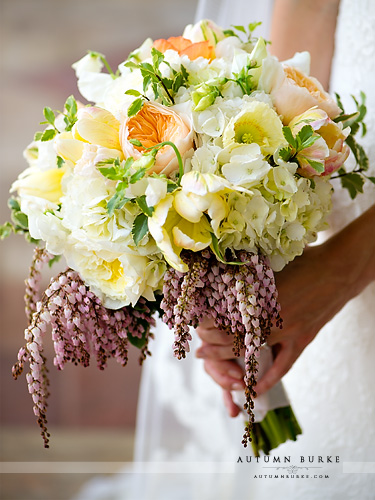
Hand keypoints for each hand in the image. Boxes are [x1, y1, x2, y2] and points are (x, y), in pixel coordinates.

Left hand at [196, 205, 374, 414]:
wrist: (338, 269)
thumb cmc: (304, 260)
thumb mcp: (271, 263)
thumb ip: (249, 275)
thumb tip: (222, 275)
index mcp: (261, 295)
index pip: (226, 315)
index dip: (208, 323)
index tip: (195, 325)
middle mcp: (271, 315)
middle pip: (234, 335)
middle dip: (212, 344)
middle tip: (199, 351)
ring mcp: (289, 330)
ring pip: (252, 350)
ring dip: (229, 359)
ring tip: (213, 364)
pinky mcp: (303, 339)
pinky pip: (283, 365)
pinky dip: (268, 379)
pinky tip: (253, 389)